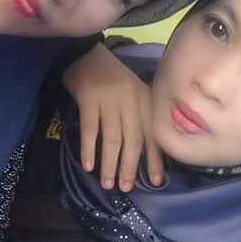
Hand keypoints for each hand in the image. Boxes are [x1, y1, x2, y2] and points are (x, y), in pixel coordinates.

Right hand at [62, 42, 163, 190]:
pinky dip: (89, 149)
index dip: (155, 158)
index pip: (152, 133)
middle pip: (133, 139)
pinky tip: (87, 165)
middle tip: (126, 187)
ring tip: (107, 183)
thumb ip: (139, 118)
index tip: (156, 181)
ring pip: (112, 138)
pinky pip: (90, 129)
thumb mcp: (132, 94)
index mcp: (145, 100)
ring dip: (110, 163)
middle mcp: (131, 100)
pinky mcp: (89, 98)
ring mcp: (110, 98)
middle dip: (130, 166)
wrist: (85, 54)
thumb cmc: (111, 79)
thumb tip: (142, 154)